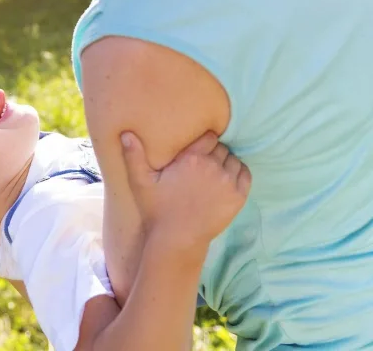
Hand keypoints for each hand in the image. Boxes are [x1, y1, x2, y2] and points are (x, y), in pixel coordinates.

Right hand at [120, 131, 250, 249]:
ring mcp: (228, 182)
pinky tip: (228, 179)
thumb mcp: (140, 182)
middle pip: (221, 148)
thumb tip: (126, 133)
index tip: (198, 151)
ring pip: (233, 160)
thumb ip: (134, 156)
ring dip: (226, 163)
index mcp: (191, 158)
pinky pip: (245, 174)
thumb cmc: (157, 210)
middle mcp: (212, 166)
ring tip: (215, 173)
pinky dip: (239, 173)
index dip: (204, 142)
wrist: (177, 239)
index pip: (209, 137)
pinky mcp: (238, 197)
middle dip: (213, 153)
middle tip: (203, 166)